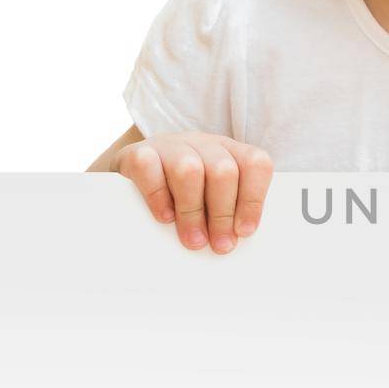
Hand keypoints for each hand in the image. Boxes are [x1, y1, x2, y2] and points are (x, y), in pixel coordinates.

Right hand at [114, 130, 273, 253]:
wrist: (134, 173)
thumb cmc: (182, 193)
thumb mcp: (212, 198)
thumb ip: (229, 211)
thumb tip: (231, 241)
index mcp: (228, 150)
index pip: (254, 163)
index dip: (252, 199)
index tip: (244, 231)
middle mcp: (201, 143)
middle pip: (222, 170)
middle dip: (222, 214)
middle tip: (219, 245)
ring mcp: (169, 145)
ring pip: (188, 169)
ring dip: (193, 211)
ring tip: (193, 240)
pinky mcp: (136, 152)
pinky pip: (149, 167)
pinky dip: (158, 197)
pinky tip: (165, 217)